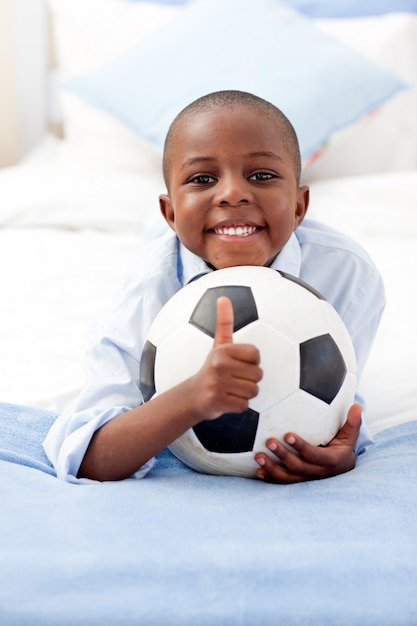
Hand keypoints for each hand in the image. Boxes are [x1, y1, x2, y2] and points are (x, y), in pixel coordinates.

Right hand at [191, 296, 261, 421]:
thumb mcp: (218, 344)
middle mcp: (218, 365)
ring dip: (245, 394)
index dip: (251, 362)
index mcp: (222, 349)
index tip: (238, 363)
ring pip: (253, 391)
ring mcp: (217, 384)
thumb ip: (224, 322)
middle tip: (234, 379)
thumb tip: (223, 298)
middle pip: (258, 374)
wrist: (192, 396)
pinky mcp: (217, 401)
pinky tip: (227, 400)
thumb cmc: (212, 368)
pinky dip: (238, 405)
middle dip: (250, 380)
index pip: (256, 355)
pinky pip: (244, 405)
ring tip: (231, 389)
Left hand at [254, 403, 361, 482]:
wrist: (342, 470)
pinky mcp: (298, 483)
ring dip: (272, 468)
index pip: (315, 455)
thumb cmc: (342, 448)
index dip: (301, 446)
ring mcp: (307, 480)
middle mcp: (318, 473)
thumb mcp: (350, 437)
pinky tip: (258, 472)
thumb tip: (358, 406)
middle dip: (282, 455)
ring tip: (258, 456)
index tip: (288, 434)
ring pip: (288, 478)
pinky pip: (282, 483)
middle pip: (298, 467)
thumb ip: (353, 423)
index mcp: (331, 461)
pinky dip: (270, 478)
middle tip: (268, 441)